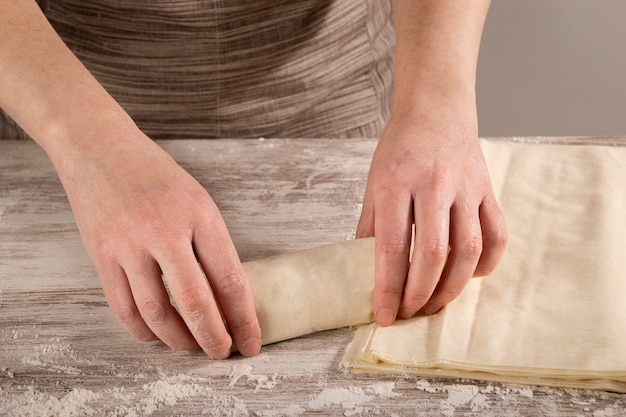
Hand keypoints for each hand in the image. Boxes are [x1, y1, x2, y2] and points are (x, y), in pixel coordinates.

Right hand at [57, 127, 260, 357]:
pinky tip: (157, 336)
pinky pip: (123, 308)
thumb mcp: (197, 200)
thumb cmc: (157, 175)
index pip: (230, 279)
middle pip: (196, 303)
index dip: (244, 318)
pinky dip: (143, 331)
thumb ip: (211, 245)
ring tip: (192, 347)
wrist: (100, 148)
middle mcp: (165, 231)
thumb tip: (227, 296)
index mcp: (200, 215)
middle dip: (215, 338)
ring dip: (178, 340)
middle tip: (223, 353)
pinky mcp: (102, 255)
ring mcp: (130, 245)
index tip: (252, 341)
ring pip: (157, 313)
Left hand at [356, 107, 506, 324]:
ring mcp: (466, 188)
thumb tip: (363, 270)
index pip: (393, 248)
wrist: (436, 110)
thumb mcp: (373, 183)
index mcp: (396, 184)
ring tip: (434, 303)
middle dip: (419, 294)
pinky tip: (468, 277)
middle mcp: (433, 185)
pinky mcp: (487, 191)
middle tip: (409, 313)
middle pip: (433, 254)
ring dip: (452, 287)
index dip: (388, 288)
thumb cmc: (400, 149)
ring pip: (468, 249)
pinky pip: (497, 235)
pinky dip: (486, 264)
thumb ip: (369, 226)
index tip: (384, 316)